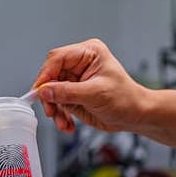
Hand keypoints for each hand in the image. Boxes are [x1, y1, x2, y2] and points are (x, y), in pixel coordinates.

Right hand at [32, 38, 147, 132]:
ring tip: (62, 122)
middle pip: (52, 75)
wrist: (136, 116)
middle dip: (50, 96)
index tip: (40, 91)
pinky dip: (60, 115)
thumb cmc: (126, 99)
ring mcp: (75, 78)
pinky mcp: (74, 92)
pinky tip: (68, 124)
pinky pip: (58, 102)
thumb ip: (67, 92)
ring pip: (52, 91)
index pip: (58, 58)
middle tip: (50, 110)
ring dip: (55, 109)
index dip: (46, 75)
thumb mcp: (95, 94)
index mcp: (88, 52)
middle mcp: (79, 63)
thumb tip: (44, 91)